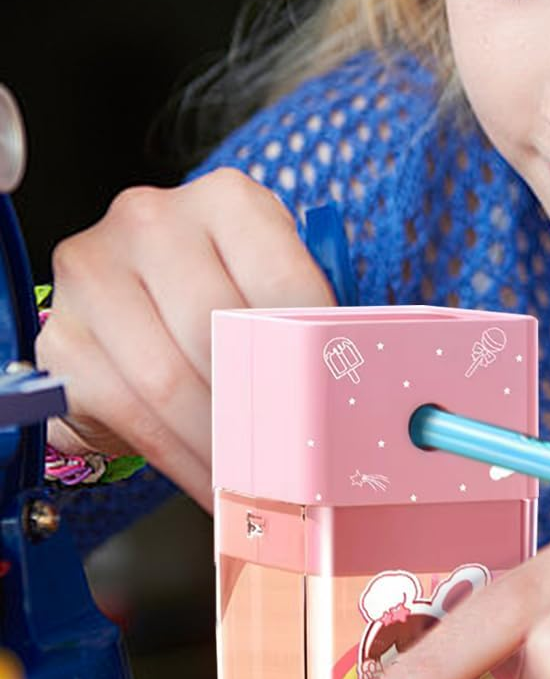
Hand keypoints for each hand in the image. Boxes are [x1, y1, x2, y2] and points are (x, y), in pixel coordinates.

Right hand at [35, 167, 334, 508]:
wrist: (127, 297)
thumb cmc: (219, 286)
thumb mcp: (267, 281)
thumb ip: (306, 317)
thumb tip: (359, 384)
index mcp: (226, 199)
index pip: (283, 283)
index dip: (313, 355)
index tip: (336, 407)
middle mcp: (152, 221)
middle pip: (220, 332)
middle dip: (265, 408)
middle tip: (301, 459)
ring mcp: (95, 274)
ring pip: (170, 380)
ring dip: (222, 444)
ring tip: (262, 480)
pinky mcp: (62, 336)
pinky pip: (129, 413)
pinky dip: (179, 458)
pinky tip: (213, 477)